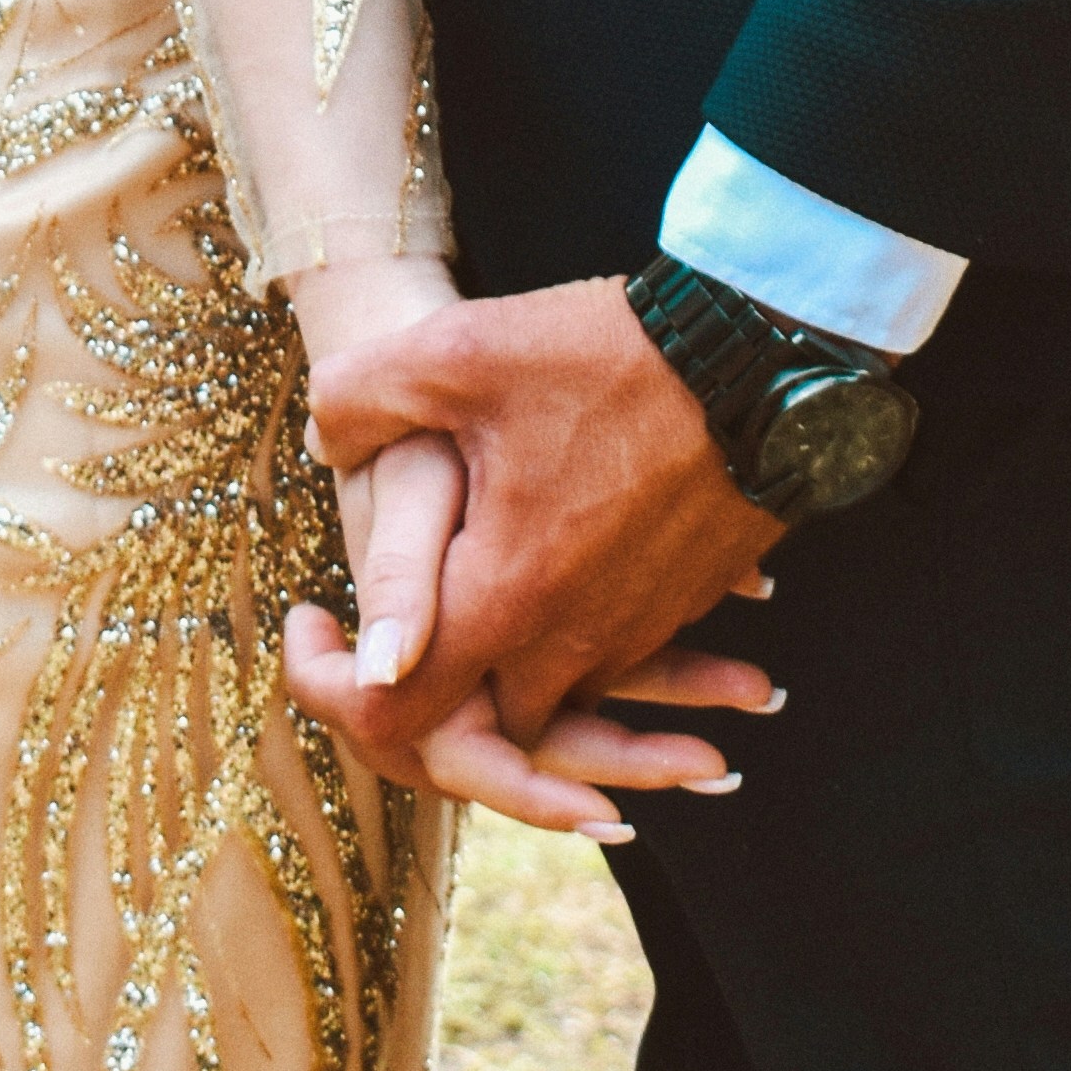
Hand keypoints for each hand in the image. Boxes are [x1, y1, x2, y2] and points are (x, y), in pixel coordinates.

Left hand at [296, 276, 781, 776]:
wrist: (763, 360)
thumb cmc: (608, 356)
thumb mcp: (457, 353)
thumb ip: (361, 403)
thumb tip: (322, 441)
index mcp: (505, 601)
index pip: (395, 717)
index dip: (329, 690)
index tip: (307, 622)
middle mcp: (572, 643)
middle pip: (472, 717)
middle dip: (416, 682)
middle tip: (374, 614)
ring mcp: (634, 629)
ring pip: (545, 690)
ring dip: (498, 660)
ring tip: (455, 572)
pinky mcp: (678, 602)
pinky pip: (606, 653)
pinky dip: (566, 632)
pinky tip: (545, 552)